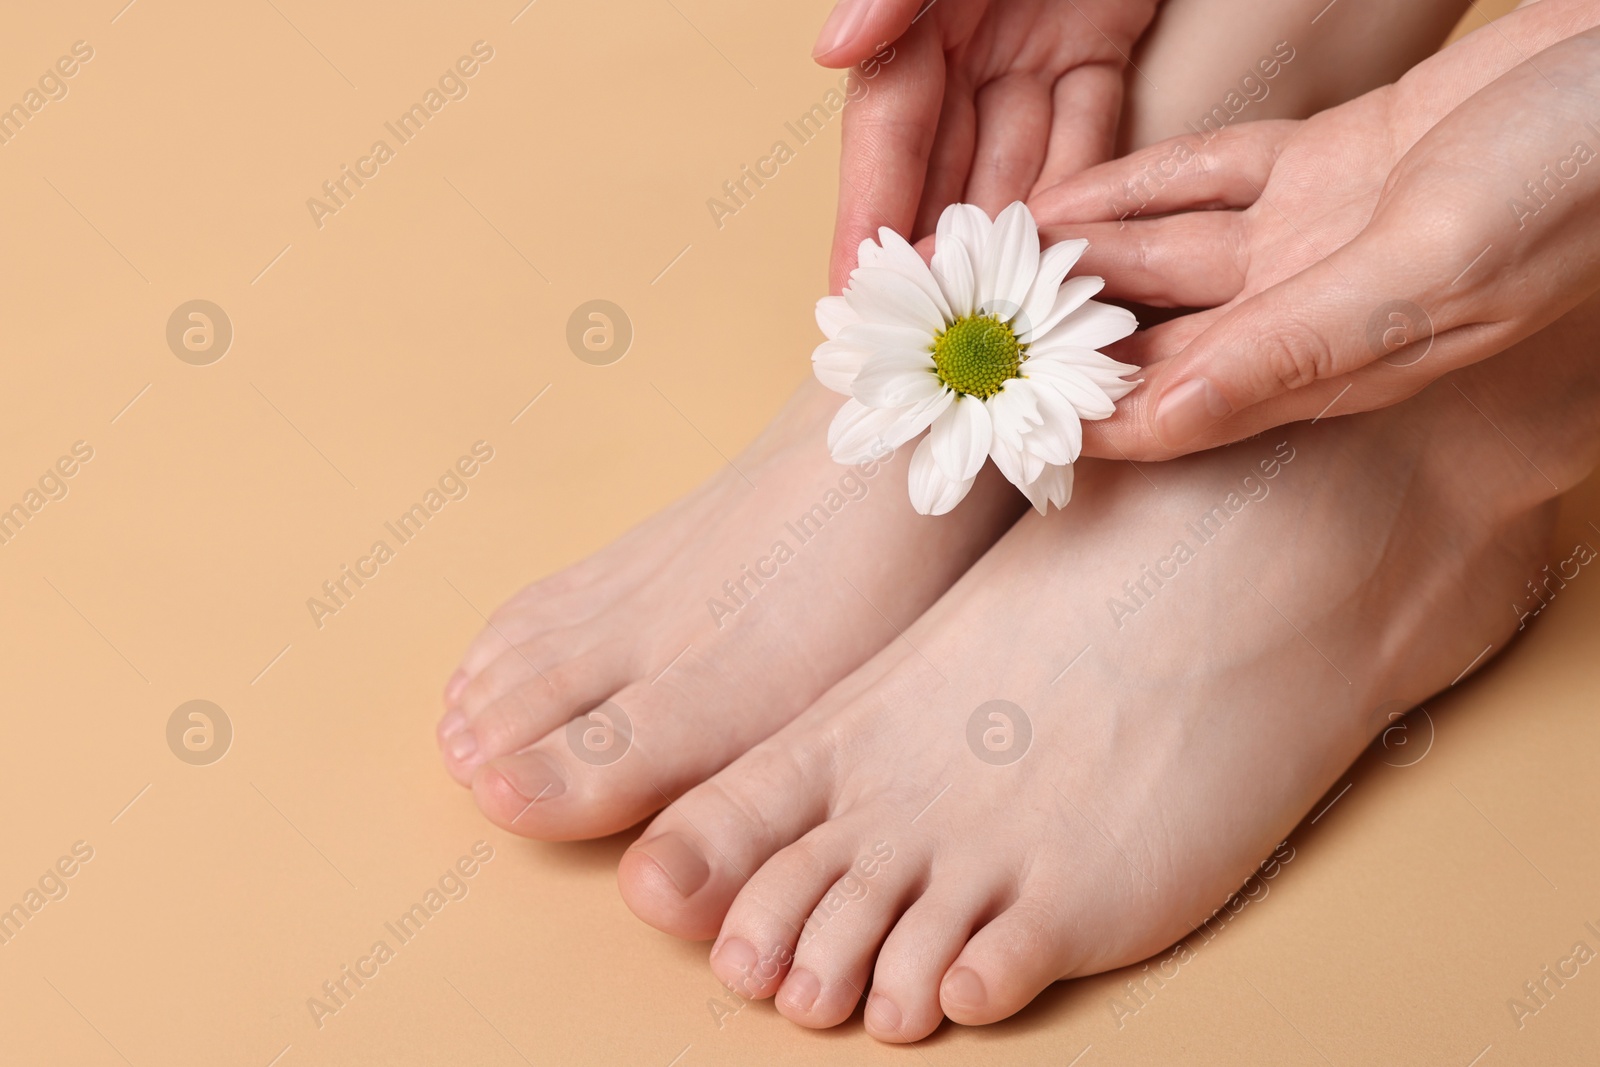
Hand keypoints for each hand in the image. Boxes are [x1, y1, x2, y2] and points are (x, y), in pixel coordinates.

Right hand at [813, 0, 1158, 292]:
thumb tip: (836, 51)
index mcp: (918, 20)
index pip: (887, 134)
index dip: (869, 215)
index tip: (852, 292)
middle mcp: (964, 46)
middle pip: (947, 171)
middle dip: (941, 256)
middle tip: (937, 336)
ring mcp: (1031, 50)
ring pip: (1018, 167)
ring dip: (1013, 244)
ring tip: (1007, 322)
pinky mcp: (1097, 43)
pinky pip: (1086, 131)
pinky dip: (1081, 194)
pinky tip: (1074, 259)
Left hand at [1027, 0, 1599, 459]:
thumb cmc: (1575, 177)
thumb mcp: (1430, 264)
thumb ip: (1303, 344)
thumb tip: (1173, 420)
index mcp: (1341, 360)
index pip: (1184, 412)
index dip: (1091, 422)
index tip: (995, 427)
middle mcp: (1313, 311)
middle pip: (1159, 343)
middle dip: (1064, 345)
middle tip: (966, 338)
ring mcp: (1314, 237)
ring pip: (1167, 261)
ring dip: (1082, 261)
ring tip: (988, 262)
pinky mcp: (1324, 165)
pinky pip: (1203, 180)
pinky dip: (1133, 187)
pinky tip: (1063, 196)